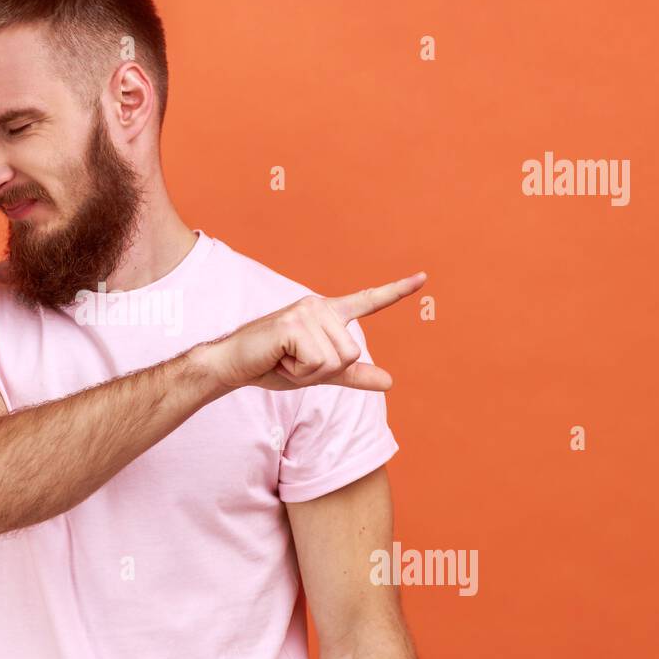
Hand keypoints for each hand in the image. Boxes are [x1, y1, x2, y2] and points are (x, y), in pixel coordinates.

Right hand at [194, 272, 426, 391]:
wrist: (234, 365)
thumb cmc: (273, 365)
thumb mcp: (319, 374)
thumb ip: (353, 376)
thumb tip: (390, 381)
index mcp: (328, 315)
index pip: (368, 301)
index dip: (397, 291)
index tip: (424, 277)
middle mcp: (320, 307)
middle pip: (351, 353)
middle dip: (323, 371)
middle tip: (293, 361)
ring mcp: (306, 312)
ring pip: (336, 360)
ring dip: (309, 372)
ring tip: (285, 359)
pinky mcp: (293, 324)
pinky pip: (317, 362)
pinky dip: (298, 372)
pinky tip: (279, 358)